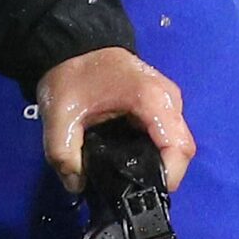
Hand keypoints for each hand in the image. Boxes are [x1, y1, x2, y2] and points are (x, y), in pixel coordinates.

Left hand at [36, 49, 193, 196]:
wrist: (74, 45)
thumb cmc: (72, 74)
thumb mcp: (58, 114)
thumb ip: (63, 153)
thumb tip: (76, 185)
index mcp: (152, 99)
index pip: (179, 148)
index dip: (168, 177)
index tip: (142, 193)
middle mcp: (168, 100)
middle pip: (180, 150)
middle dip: (160, 175)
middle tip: (129, 189)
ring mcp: (166, 102)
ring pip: (174, 144)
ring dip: (156, 165)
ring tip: (126, 179)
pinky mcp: (159, 107)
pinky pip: (164, 137)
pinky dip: (152, 153)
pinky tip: (128, 162)